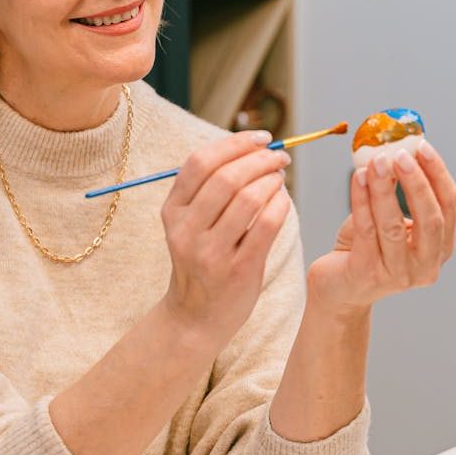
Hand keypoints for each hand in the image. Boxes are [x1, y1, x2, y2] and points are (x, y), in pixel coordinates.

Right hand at [161, 130, 291, 352]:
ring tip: (280, 178)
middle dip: (259, 159)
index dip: (233, 143)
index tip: (260, 137)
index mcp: (172, 211)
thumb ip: (208, 189)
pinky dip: (280, 205)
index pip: (200, 163)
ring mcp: (210, 253)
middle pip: (226, 178)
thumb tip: (250, 146)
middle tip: (279, 156)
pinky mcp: (238, 270)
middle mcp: (186, 230)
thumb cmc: (201, 260)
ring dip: (272, 180)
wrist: (196, 316)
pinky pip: (267, 225)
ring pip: (248, 199)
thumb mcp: (190, 224)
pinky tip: (283, 200)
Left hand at [307, 140, 455, 316]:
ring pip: (393, 224)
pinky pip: (365, 229)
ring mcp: (396, 274)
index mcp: (439, 250)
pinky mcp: (366, 274)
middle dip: (416, 182)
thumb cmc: (364, 250)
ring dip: (383, 188)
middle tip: (400, 155)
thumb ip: (395, 194)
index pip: (448, 207)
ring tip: (375, 162)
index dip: (438, 175)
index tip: (422, 147)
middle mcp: (424, 266)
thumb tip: (392, 153)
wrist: (338, 289)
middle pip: (430, 219)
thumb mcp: (388, 221)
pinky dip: (361, 200)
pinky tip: (357, 179)